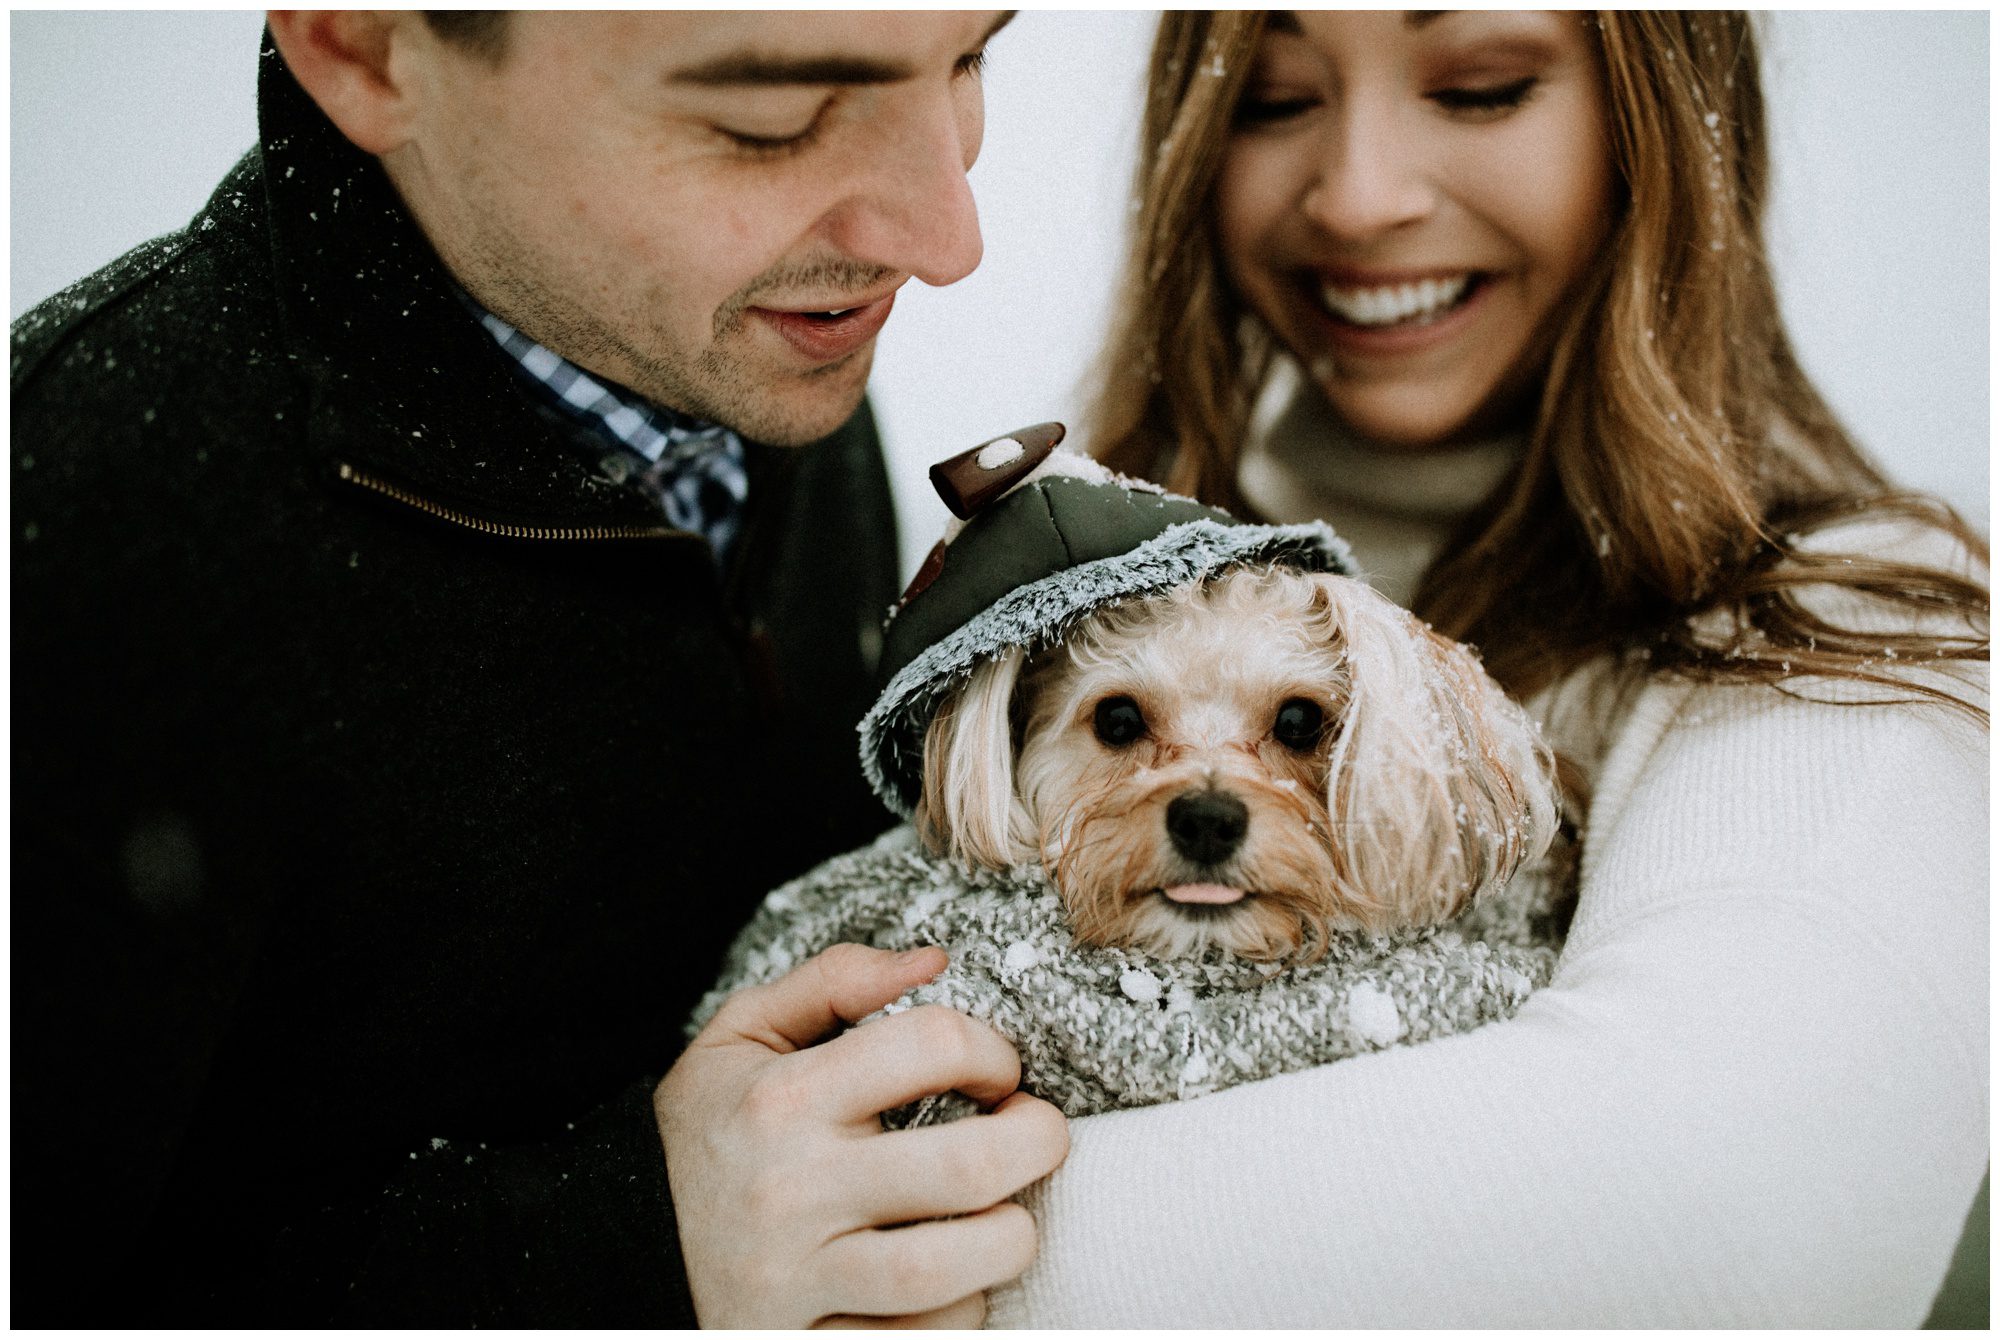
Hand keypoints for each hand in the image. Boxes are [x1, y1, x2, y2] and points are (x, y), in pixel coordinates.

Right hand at [656, 943, 1068, 1327]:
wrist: (622, 1252)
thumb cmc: (712, 1135)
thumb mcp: (741, 1038)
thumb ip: (833, 983)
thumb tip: (933, 959)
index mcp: (780, 1100)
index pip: (931, 1045)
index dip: (993, 1050)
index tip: (997, 1073)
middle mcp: (790, 1190)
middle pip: (969, 1166)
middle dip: (1038, 1142)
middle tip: (1039, 1135)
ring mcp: (799, 1282)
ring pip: (955, 1269)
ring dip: (1009, 1237)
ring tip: (1003, 1215)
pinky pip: (924, 1338)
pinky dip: (957, 1314)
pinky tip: (950, 1282)